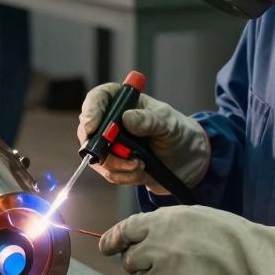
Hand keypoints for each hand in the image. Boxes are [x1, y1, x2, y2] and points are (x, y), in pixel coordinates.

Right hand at [76, 83, 209, 192]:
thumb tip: (126, 118)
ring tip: (140, 164)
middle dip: (102, 147)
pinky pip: (108, 173)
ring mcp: (110, 144)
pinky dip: (124, 175)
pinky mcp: (115, 164)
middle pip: (88, 131)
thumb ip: (149, 120)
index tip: (92, 126)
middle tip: (122, 153)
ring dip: (117, 164)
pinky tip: (140, 171)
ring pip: (96, 156)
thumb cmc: (176, 132)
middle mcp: (111, 121)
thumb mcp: (168, 123)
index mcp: (122, 102)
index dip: (91, 111)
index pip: (97, 99)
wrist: (186, 160)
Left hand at [99, 205, 274, 274]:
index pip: (123, 231)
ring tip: (191, 274)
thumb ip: (164, 226)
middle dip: (142, 265)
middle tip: (167, 264)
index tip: (107, 248)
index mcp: (159, 223)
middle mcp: (155, 248)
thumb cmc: (230, 237)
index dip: (112, 241)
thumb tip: (145, 235)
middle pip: (131, 262)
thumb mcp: (193, 216)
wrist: (252, 264)